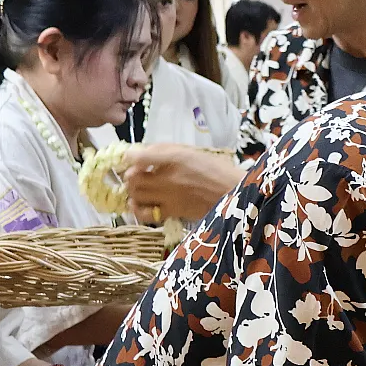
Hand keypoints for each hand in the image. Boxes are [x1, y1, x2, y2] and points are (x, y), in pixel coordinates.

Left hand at [123, 144, 243, 221]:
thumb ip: (167, 151)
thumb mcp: (193, 152)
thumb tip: (141, 154)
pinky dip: (138, 209)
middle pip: (132, 178)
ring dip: (132, 191)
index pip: (138, 156)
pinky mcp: (174, 212)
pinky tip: (140, 205)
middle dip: (129, 176)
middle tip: (136, 174)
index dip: (129, 157)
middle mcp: (169, 177)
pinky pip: (146, 213)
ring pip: (135, 195)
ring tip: (140, 188)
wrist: (237, 193)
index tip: (131, 158)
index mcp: (176, 158)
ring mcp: (170, 197)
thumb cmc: (218, 170)